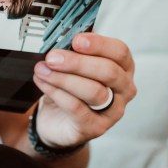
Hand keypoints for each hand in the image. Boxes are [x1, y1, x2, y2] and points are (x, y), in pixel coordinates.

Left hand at [31, 32, 136, 147]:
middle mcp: (124, 89)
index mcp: (123, 68)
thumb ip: (74, 52)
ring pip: (94, 91)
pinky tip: (44, 84)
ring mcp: (113, 111)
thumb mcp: (73, 66)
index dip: (99, 44)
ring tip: (42, 70)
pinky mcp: (96, 127)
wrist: (57, 120)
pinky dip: (57, 93)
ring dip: (64, 79)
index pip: (119, 52)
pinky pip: (77, 108)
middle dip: (77, 62)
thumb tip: (62, 40)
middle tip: (52, 58)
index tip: (76, 40)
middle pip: (108, 72)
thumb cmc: (71, 89)